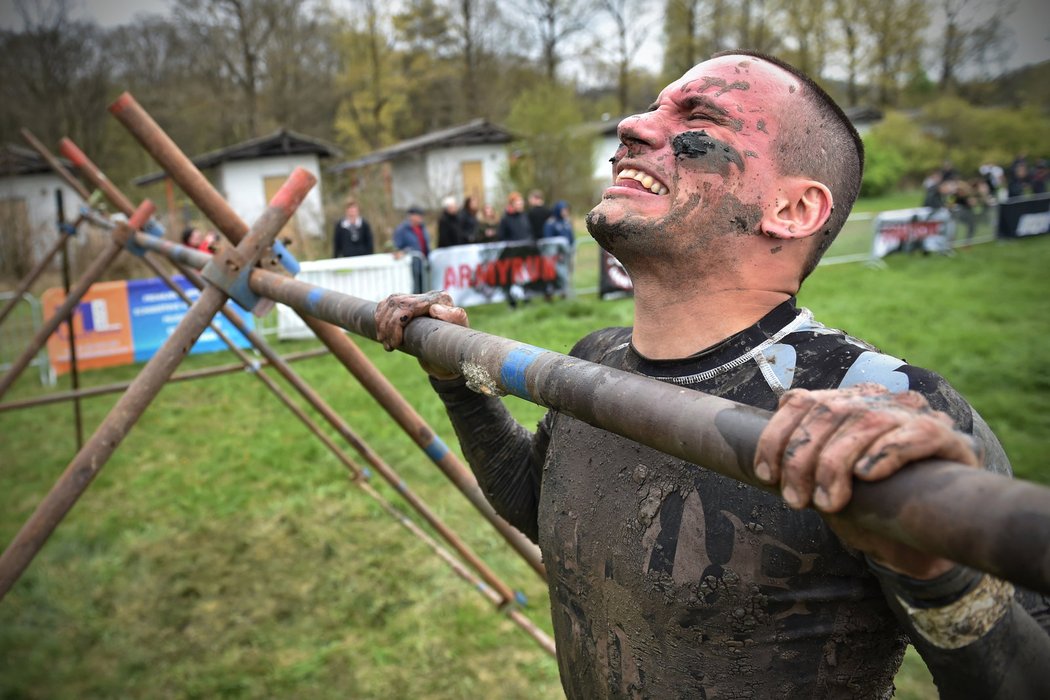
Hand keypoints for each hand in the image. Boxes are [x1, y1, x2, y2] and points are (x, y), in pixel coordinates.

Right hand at [374, 291, 468, 379]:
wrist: (450, 355)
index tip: (395, 343)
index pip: (410, 305)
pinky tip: (380, 330)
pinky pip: (389, 303)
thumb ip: (455, 317)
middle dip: (387, 324)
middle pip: (397, 302)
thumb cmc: (454, 348)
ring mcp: (418, 300)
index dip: (397, 322)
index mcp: (441, 300)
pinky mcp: (409, 306)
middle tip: (388, 345)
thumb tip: (435, 309)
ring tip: (384, 341)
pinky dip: (380, 315)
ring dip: (382, 322)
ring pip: (391, 301)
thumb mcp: (459, 336)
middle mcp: (429, 297)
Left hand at [754, 383, 981, 578]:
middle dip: (801, 459)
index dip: (776, 437)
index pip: (800, 402)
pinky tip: (867, 476)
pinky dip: (886, 453)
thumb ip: (801, 464)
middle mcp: (876, 400)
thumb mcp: (824, 484)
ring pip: (864, 423)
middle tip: (795, 500)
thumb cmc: (867, 507)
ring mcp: (912, 415)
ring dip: (835, 465)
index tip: (765, 475)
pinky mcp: (947, 438)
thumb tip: (765, 464)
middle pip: (827, 412)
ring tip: (828, 503)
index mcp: (844, 403)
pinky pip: (914, 435)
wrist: (924, 539)